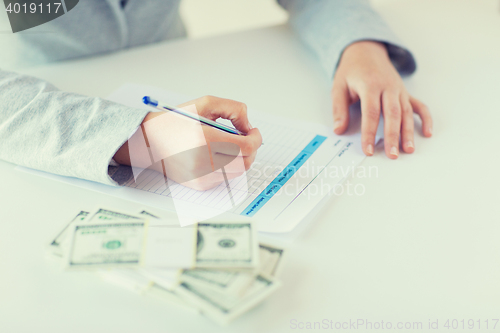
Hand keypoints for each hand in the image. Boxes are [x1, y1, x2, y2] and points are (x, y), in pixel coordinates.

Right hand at [114, 96, 261, 189]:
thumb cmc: (176, 121)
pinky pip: (225, 178)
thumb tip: (248, 126)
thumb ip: (233, 109)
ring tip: (229, 145)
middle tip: (244, 137)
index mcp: (205, 139)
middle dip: (251, 148)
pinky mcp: (199, 185)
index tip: (253, 131)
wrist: (148, 141)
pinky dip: (228, 167)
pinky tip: (217, 155)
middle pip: (246, 161)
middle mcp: (203, 161)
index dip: (256, 138)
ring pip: (238, 172)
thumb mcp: (204, 104)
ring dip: (241, 158)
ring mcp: (201, 176)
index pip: (247, 146)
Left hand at [332, 41, 432, 158]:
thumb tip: (338, 130)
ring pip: (406, 112)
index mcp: (370, 85)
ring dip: (408, 132)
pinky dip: (425, 118)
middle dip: (393, 136)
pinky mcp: (405, 92)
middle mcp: (387, 87)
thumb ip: (339, 109)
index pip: (371, 113)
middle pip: (392, 114)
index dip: (369, 133)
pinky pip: (419, 105)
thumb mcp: (338, 87)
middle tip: (393, 155)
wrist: (366, 51)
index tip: (368, 150)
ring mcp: (398, 90)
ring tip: (409, 150)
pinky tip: (427, 133)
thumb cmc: (351, 71)